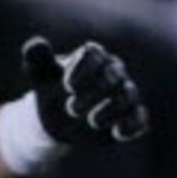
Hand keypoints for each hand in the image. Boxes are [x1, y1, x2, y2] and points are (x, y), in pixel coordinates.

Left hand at [20, 37, 148, 143]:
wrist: (59, 119)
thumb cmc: (50, 91)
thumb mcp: (40, 75)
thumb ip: (37, 58)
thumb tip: (37, 44)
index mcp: (92, 56)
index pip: (93, 55)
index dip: (82, 70)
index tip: (66, 87)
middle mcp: (113, 71)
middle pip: (112, 75)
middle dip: (94, 92)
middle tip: (71, 109)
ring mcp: (124, 94)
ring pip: (128, 95)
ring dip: (111, 110)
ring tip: (92, 122)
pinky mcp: (130, 116)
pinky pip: (140, 118)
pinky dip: (131, 125)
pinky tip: (117, 133)